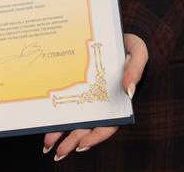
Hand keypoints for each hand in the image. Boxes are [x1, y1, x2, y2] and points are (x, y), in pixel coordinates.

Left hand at [42, 33, 147, 160]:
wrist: (114, 31)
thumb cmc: (129, 44)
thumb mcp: (137, 53)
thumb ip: (134, 71)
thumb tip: (128, 91)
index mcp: (118, 100)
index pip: (109, 125)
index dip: (96, 136)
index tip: (82, 144)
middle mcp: (102, 102)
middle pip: (87, 127)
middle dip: (72, 141)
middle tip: (57, 153)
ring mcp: (89, 96)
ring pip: (75, 120)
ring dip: (62, 134)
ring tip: (47, 145)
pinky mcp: (78, 86)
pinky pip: (67, 104)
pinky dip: (58, 115)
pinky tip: (46, 124)